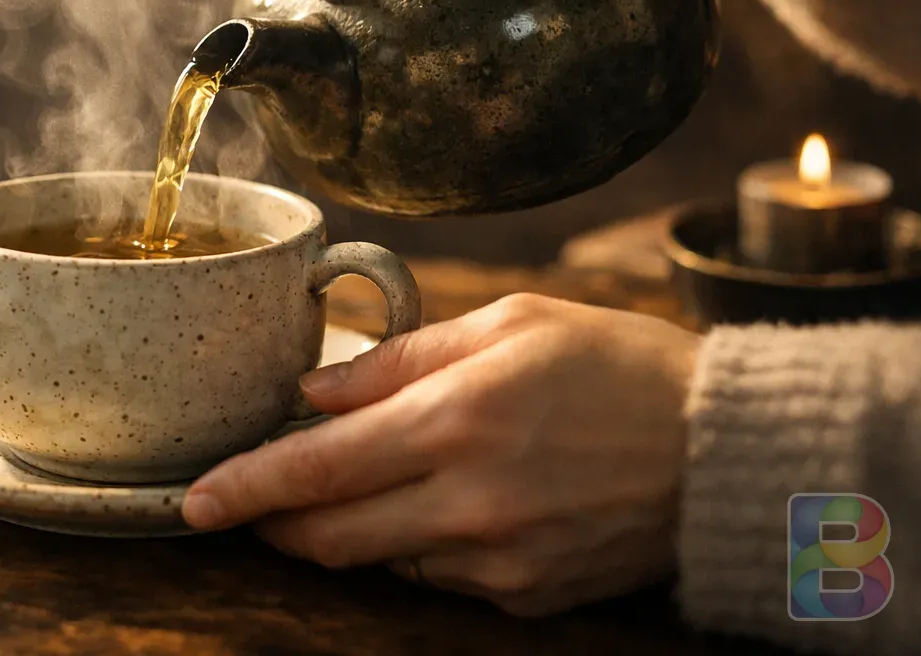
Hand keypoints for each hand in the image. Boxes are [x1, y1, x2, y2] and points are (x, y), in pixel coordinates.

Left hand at [182, 294, 700, 615]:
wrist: (726, 452)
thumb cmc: (616, 366)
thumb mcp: (509, 325)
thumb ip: (400, 357)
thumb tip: (314, 388)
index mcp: (459, 420)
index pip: (317, 469)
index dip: (244, 489)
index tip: (194, 501)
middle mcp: (471, 503)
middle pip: (329, 537)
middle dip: (274, 523)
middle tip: (247, 499)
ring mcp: (500, 561)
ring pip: (377, 561)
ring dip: (345, 529)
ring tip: (363, 480)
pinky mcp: (528, 596)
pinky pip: (437, 578)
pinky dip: (413, 544)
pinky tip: (442, 503)